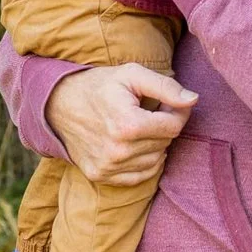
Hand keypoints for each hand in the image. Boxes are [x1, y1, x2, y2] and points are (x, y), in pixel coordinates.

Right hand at [44, 62, 197, 186]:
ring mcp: (108, 167)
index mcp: (128, 125)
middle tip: (149, 112)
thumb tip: (193, 100)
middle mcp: (118, 151)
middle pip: (165, 143)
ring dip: (154, 144)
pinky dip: (144, 161)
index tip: (169, 103)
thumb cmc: (99, 86)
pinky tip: (134, 145)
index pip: (174, 126)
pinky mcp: (101, 176)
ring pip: (156, 160)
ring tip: (139, 126)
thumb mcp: (132, 75)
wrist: (58, 104)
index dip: (178, 112)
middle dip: (163, 126)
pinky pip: (140, 176)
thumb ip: (166, 87)